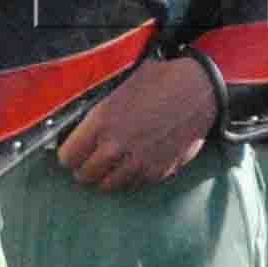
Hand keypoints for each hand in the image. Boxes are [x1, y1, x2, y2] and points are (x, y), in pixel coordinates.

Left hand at [58, 53, 216, 192]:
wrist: (199, 89)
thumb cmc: (160, 81)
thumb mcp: (120, 88)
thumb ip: (99, 114)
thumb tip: (81, 130)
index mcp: (101, 122)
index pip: (68, 157)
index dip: (69, 155)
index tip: (74, 153)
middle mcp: (116, 146)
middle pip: (85, 175)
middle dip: (85, 169)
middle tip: (91, 162)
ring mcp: (138, 162)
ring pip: (108, 186)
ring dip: (106, 177)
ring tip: (111, 168)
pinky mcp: (158, 171)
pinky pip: (133, 185)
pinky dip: (129, 179)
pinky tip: (132, 166)